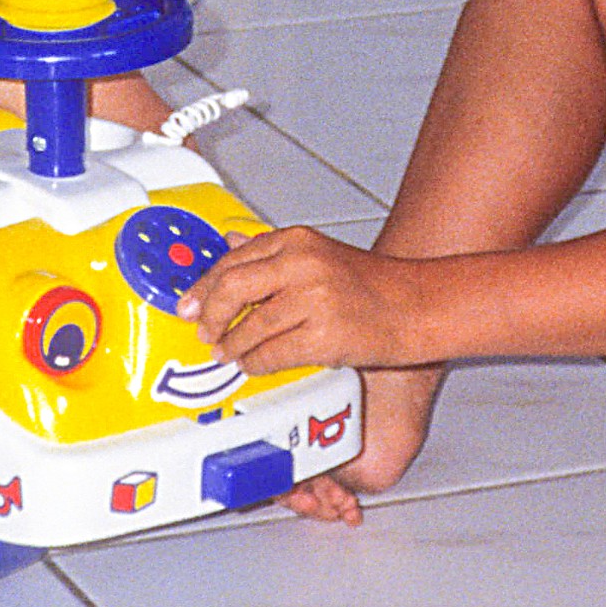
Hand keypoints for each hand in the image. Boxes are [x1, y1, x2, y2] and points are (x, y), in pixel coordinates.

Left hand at [186, 226, 427, 372]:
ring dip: (232, 346)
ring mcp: (314, 300)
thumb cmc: (372, 285)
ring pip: (249, 327)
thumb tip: (228, 243)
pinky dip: (256, 363)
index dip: (203, 287)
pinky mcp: (324, 336)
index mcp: (296, 241)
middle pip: (231, 289)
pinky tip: (255, 364)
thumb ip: (271, 252)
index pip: (232, 261)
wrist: (417, 306)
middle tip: (203, 332)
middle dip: (208, 315)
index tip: (188, 305)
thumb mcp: (319, 254)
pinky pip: (272, 354)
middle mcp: (303, 264)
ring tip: (228, 353)